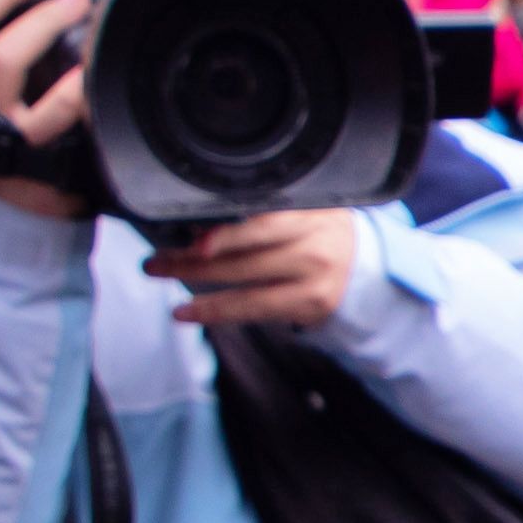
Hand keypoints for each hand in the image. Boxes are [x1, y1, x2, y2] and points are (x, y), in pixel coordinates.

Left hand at [145, 211, 360, 327]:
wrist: (367, 265)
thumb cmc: (321, 233)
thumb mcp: (303, 211)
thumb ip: (262, 217)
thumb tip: (199, 230)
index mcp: (310, 215)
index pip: (265, 224)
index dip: (230, 236)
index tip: (196, 244)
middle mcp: (316, 246)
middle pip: (247, 257)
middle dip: (192, 260)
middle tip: (155, 261)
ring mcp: (315, 279)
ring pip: (247, 288)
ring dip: (197, 287)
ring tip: (162, 279)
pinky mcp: (312, 305)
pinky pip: (256, 310)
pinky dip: (217, 312)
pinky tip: (189, 311)